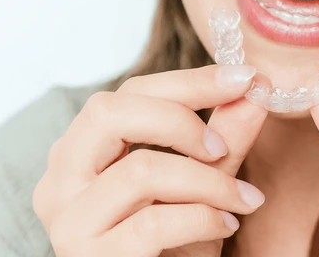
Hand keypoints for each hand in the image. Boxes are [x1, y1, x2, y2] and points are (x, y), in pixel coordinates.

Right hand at [33, 65, 267, 256]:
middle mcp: (62, 178)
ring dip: (209, 182)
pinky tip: (227, 225)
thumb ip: (224, 138)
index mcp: (84, 150)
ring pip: (141, 170)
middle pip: (109, 113)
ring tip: (243, 199)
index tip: (244, 78)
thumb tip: (256, 92)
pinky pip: (153, 222)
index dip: (190, 82)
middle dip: (181, 120)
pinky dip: (203, 218)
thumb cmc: (175, 241)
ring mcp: (70, 219)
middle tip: (222, 148)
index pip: (130, 93)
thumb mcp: (202, 184)